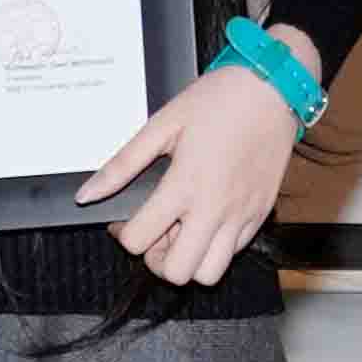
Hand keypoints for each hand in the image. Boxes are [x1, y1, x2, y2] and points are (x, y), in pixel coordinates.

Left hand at [79, 61, 307, 290]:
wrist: (274, 87)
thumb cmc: (219, 100)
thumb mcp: (162, 124)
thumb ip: (123, 164)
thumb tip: (88, 194)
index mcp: (184, 184)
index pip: (139, 241)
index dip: (124, 234)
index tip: (127, 219)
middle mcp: (215, 208)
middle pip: (176, 273)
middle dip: (156, 260)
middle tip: (155, 234)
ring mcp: (241, 215)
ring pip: (209, 274)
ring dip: (190, 261)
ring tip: (183, 231)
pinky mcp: (261, 214)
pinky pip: (235, 253)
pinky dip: (216, 248)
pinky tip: (208, 219)